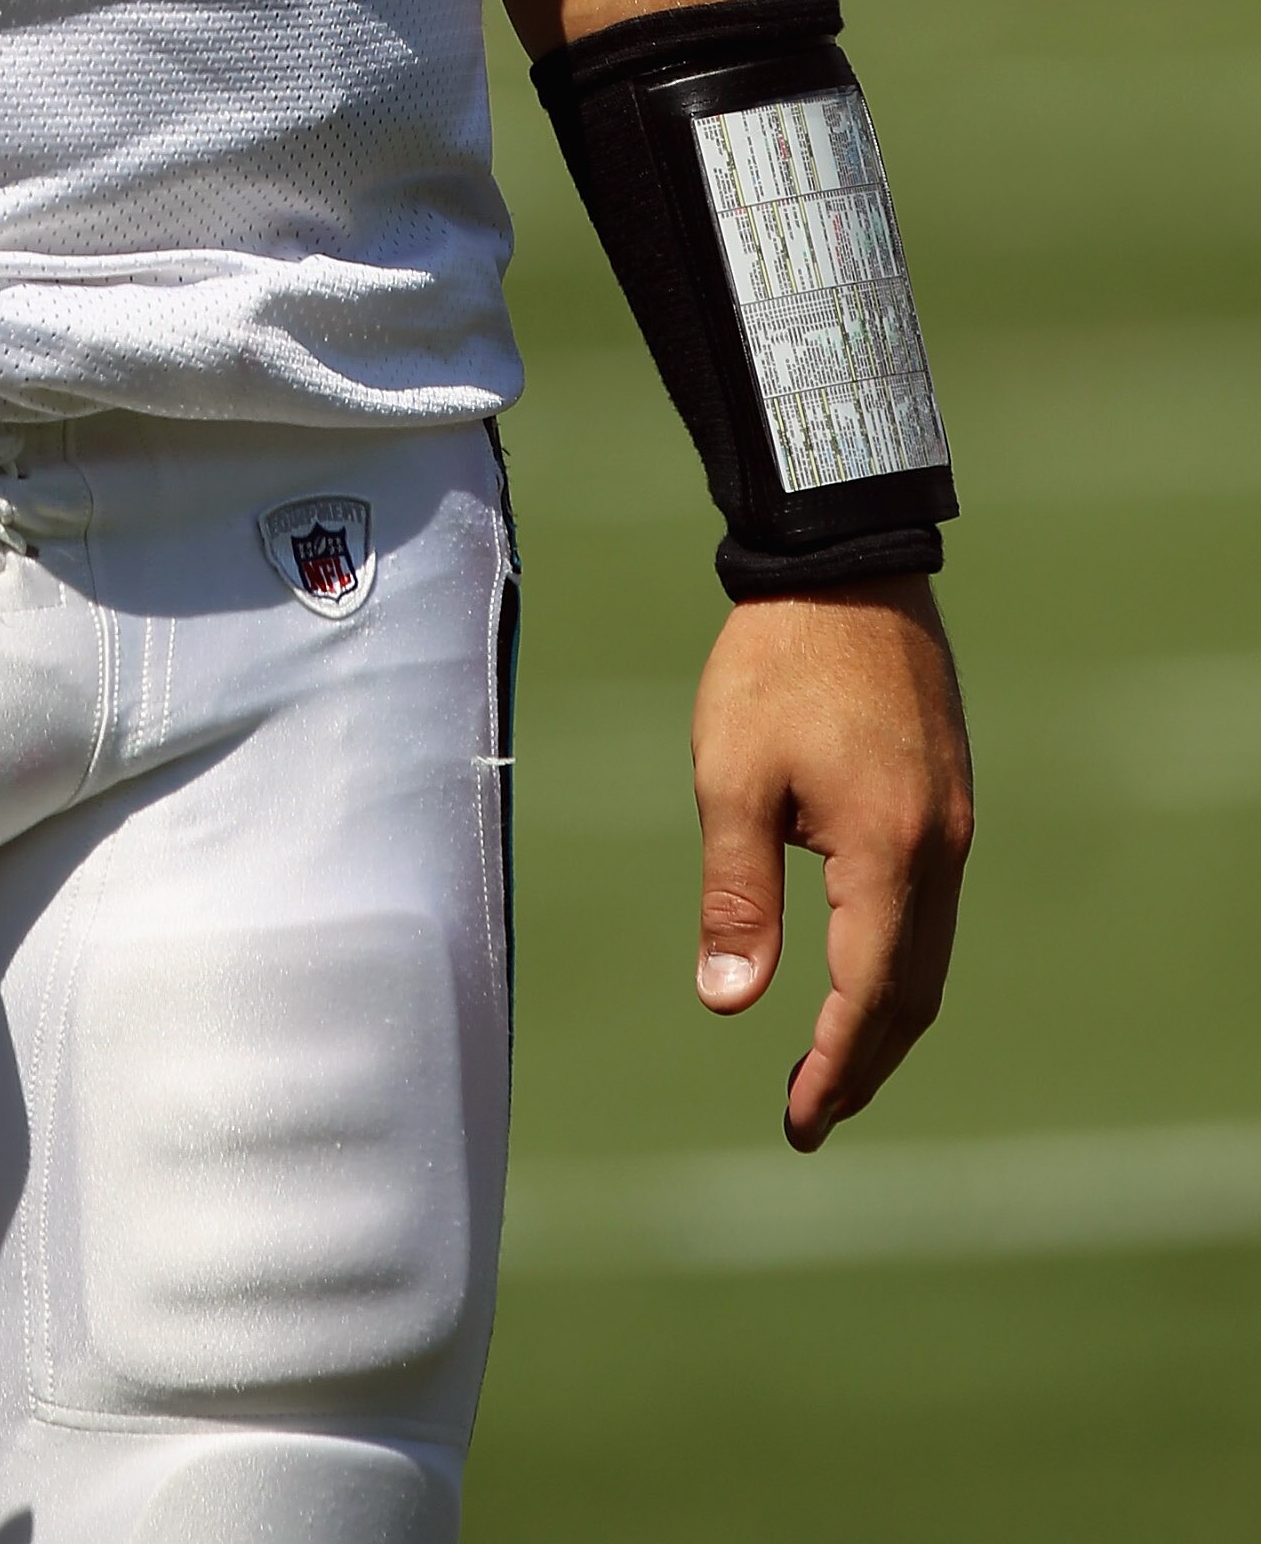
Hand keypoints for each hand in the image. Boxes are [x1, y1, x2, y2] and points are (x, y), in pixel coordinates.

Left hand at [687, 577, 972, 1150]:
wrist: (844, 564)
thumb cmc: (775, 664)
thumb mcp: (733, 776)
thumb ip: (736, 894)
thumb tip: (730, 1002)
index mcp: (889, 851)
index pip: (868, 995)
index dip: (833, 1067)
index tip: (798, 1122)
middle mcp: (941, 848)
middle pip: (914, 991)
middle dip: (864, 1062)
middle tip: (812, 1114)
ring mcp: (955, 821)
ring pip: (930, 953)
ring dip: (886, 1017)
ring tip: (831, 1064)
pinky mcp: (949, 796)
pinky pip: (934, 908)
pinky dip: (900, 961)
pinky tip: (862, 970)